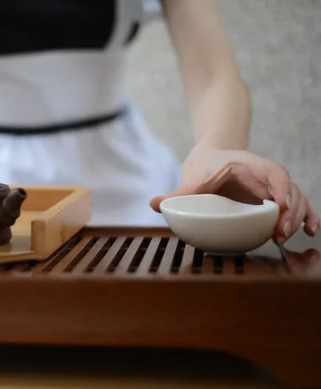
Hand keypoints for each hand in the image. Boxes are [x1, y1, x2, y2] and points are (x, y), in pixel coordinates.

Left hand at [150, 145, 319, 244]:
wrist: (213, 155)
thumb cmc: (204, 165)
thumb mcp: (192, 177)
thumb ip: (176, 193)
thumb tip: (154, 204)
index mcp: (249, 165)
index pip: (273, 173)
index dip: (280, 189)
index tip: (279, 207)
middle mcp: (266, 175)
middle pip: (290, 190)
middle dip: (289, 212)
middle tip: (278, 234)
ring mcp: (273, 187)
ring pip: (297, 199)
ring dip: (297, 218)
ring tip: (284, 237)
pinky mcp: (275, 199)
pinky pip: (298, 206)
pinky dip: (307, 216)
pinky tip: (310, 231)